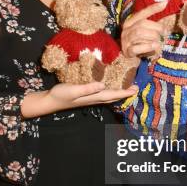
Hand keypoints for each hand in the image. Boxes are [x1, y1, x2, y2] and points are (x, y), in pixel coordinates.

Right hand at [21, 82, 138, 117]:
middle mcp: (94, 98)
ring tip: (127, 87)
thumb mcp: (73, 90)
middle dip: (125, 93)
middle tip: (136, 88)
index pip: (113, 94)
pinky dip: (110, 90)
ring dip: (119, 92)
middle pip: (113, 96)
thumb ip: (88, 88)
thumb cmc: (61, 94)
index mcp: (93, 97)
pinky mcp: (86, 96)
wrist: (50, 101)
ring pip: (109, 96)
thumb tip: (102, 85)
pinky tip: (110, 86)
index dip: (124, 92)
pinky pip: (103, 93)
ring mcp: (90, 98)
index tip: (135, 89)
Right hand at [121, 2, 166, 57]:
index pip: (142, 13)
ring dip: (153, 37)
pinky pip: (136, 47)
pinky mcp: (127, 51)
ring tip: (159, 41)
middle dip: (156, 27)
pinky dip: (147, 46)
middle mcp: (126, 30)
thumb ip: (152, 22)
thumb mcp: (145, 32)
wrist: (129, 61)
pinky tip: (154, 46)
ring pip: (139, 34)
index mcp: (130, 22)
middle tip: (165, 33)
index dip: (153, 8)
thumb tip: (164, 4)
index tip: (165, 2)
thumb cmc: (140, 44)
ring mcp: (125, 41)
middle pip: (142, 24)